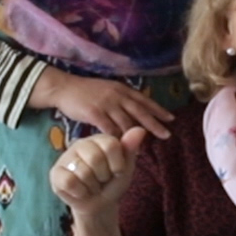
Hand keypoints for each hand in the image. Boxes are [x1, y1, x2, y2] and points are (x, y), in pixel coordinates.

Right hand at [34, 69, 173, 138]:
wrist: (63, 88)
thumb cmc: (85, 91)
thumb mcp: (107, 89)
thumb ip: (121, 98)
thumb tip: (135, 109)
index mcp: (121, 89)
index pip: (144, 100)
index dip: (158, 110)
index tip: (171, 119)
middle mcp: (117, 95)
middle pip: (140, 111)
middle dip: (155, 124)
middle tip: (167, 135)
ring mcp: (106, 104)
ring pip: (126, 122)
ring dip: (137, 136)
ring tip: (145, 147)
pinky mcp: (95, 113)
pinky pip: (110, 129)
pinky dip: (117, 139)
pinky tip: (123, 148)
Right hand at [51, 127, 150, 218]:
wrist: (99, 205)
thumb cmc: (112, 183)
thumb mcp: (126, 167)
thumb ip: (130, 149)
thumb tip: (140, 130)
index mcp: (99, 139)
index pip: (111, 145)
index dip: (117, 165)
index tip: (116, 171)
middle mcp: (81, 144)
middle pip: (95, 158)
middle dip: (103, 176)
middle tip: (101, 180)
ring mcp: (66, 158)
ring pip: (83, 172)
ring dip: (92, 186)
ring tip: (91, 185)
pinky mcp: (56, 173)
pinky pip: (69, 182)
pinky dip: (80, 192)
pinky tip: (80, 191)